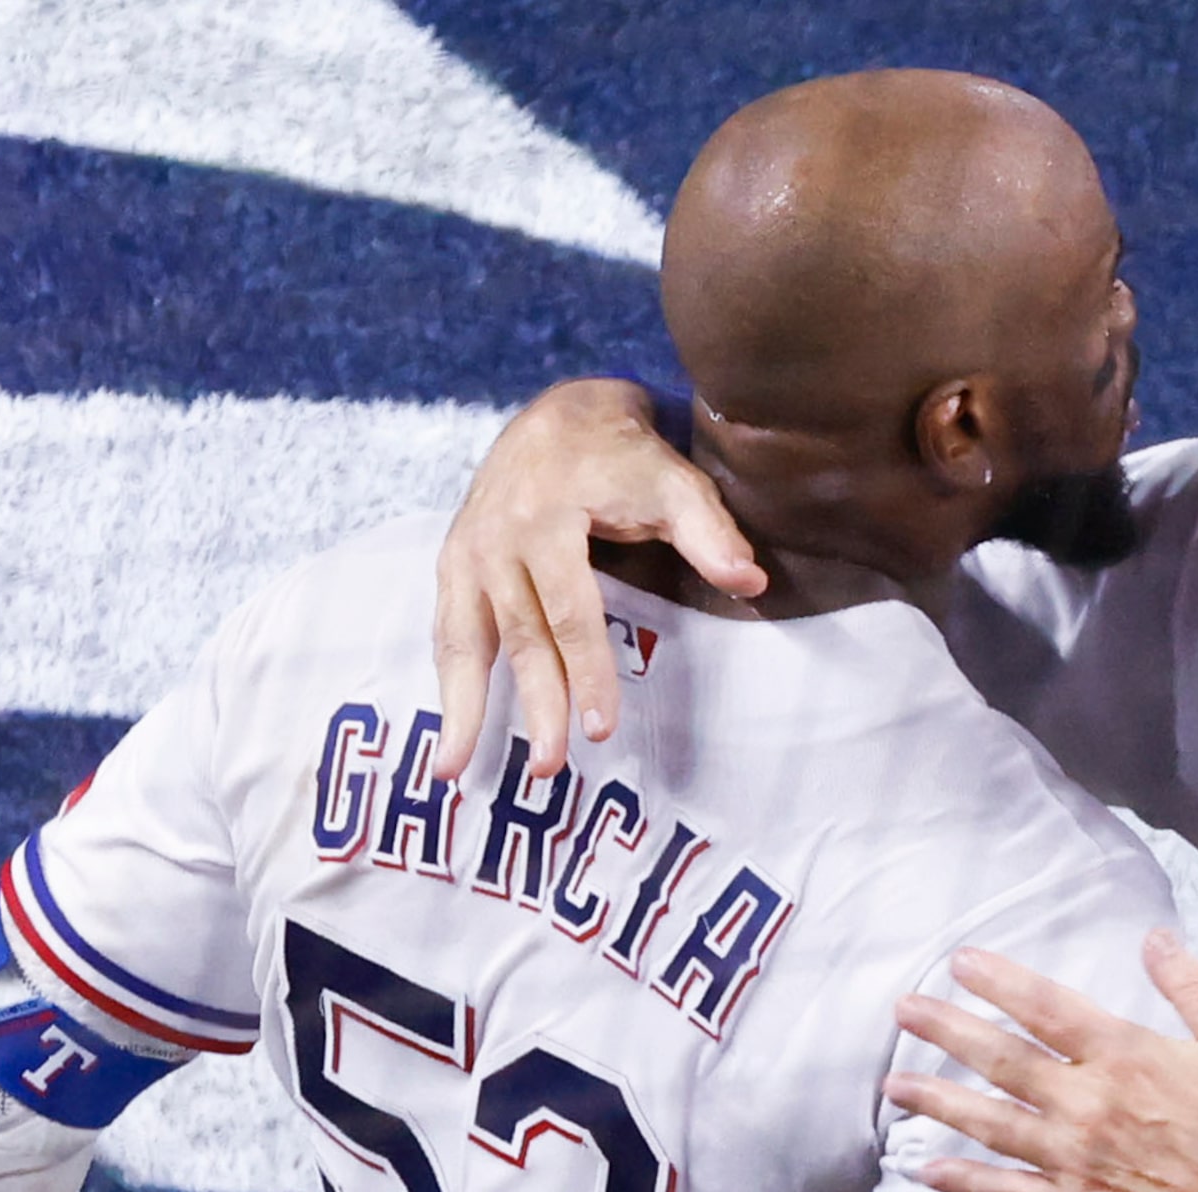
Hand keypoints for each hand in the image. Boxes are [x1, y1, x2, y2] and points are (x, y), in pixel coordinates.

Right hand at [431, 378, 763, 779]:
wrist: (560, 413)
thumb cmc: (624, 454)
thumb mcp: (672, 480)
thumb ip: (709, 531)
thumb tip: (751, 581)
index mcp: (546, 517)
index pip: (570, 610)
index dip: (586, 670)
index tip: (601, 727)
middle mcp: (494, 537)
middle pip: (518, 635)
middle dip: (535, 704)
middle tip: (549, 767)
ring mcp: (466, 552)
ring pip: (465, 640)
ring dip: (465, 709)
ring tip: (457, 771)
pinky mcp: (453, 564)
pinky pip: (448, 632)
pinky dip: (447, 685)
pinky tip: (450, 734)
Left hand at [885, 930, 1197, 1191]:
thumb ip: (1194, 987)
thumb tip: (1153, 938)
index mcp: (1128, 1057)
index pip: (1047, 1009)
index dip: (999, 982)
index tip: (959, 962)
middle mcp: (1089, 1106)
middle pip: (1002, 1061)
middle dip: (948, 1031)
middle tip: (904, 1009)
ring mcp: (1077, 1163)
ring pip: (991, 1125)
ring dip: (939, 1102)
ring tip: (894, 1083)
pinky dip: (966, 1182)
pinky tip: (928, 1169)